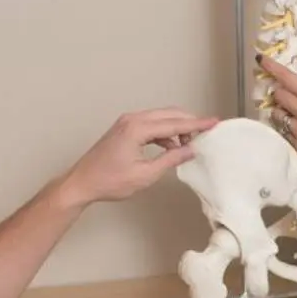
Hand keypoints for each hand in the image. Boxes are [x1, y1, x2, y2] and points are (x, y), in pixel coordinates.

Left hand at [57, 109, 218, 209]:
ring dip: (176, 128)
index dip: (197, 124)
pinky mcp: (124, 128)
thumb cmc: (109, 181)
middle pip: (169, 114)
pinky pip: (151, 124)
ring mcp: (127, 122)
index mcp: (137, 129)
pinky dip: (164, 132)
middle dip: (189, 123)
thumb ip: (171, 159)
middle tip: (206, 134)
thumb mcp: (145, 175)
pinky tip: (170, 147)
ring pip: (161, 118)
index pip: (175, 123)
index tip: (214, 122)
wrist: (82, 182)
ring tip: (188, 146)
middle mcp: (132, 120)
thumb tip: (190, 150)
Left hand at [257, 56, 296, 181]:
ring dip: (282, 109)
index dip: (272, 67)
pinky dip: (288, 126)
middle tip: (288, 88)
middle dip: (280, 89)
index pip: (287, 78)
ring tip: (293, 108)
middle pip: (279, 96)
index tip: (262, 60)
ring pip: (278, 116)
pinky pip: (286, 133)